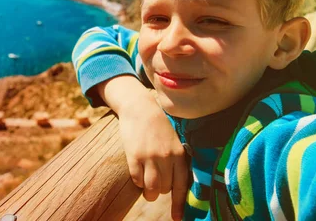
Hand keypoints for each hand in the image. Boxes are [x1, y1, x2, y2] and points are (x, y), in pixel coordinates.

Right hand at [97, 76, 188, 220]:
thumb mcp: (173, 140)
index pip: (181, 185)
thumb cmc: (158, 125)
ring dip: (148, 191)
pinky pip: (136, 179)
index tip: (176, 218)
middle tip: (156, 181)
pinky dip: (137, 181)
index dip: (178, 204)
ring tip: (147, 184)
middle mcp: (166, 157)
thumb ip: (176, 160)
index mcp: (179, 154)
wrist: (139, 107)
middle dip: (160, 190)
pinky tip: (137, 172)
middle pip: (164, 188)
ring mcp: (149, 157)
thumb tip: (176, 184)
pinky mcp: (134, 156)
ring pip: (151, 188)